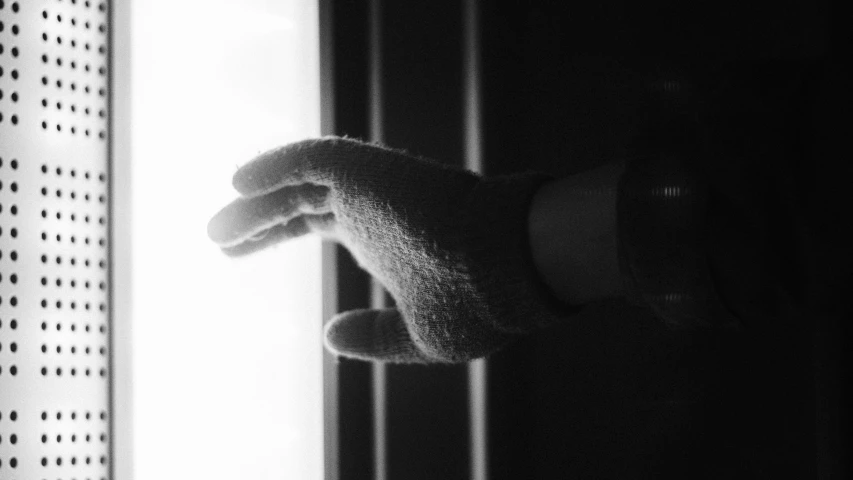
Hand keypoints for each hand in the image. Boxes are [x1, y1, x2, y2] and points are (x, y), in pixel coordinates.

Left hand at [207, 137, 569, 362]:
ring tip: (216, 230)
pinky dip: (273, 164)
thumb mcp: (420, 335)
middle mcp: (368, 208)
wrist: (510, 272)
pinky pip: (310, 158)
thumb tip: (329, 337)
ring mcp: (367, 188)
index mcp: (380, 238)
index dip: (274, 233)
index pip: (317, 222)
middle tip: (217, 238)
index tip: (238, 251)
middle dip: (256, 221)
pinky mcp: (369, 172)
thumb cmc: (476, 306)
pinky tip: (238, 183)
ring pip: (295, 183)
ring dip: (253, 202)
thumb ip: (374, 335)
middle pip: (297, 203)